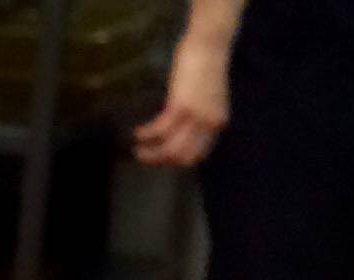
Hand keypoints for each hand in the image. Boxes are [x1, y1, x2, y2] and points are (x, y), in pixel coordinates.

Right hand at [134, 33, 229, 166]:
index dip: (176, 161)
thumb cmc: (208, 64)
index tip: (161, 158)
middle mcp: (208, 124)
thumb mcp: (208, 97)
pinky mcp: (180, 106)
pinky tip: (137, 132)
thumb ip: (199, 115)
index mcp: (217, 122)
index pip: (197, 155)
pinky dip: (146, 134)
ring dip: (150, 154)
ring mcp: (195, 116)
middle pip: (181, 157)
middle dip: (160, 161)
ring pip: (169, 149)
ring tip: (137, 149)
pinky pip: (159, 130)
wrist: (209, 43)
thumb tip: (181, 129)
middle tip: (144, 157)